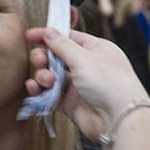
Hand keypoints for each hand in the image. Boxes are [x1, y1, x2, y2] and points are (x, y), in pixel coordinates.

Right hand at [25, 28, 148, 137]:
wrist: (119, 120)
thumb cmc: (110, 83)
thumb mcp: (84, 58)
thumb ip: (61, 44)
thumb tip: (48, 30)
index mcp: (95, 50)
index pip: (67, 38)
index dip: (49, 36)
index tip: (30, 36)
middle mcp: (86, 66)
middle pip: (56, 57)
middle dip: (44, 58)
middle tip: (40, 61)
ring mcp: (78, 86)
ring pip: (51, 76)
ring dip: (43, 76)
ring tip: (47, 81)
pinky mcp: (70, 104)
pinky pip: (50, 94)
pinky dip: (41, 91)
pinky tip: (34, 89)